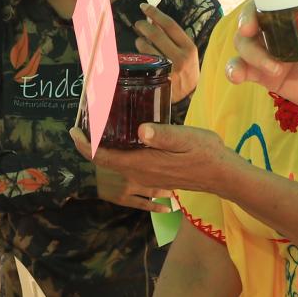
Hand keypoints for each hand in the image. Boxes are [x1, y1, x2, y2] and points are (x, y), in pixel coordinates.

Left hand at [73, 124, 230, 198]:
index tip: (74, 130)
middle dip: (91, 143)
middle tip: (85, 120)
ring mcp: (146, 176)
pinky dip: (117, 151)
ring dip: (103, 147)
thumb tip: (141, 129)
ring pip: (116, 162)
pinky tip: (122, 135)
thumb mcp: (187, 139)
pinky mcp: (153, 175)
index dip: (85, 145)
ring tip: (100, 124)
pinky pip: (127, 164)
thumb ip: (163, 135)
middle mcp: (140, 173)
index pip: (104, 157)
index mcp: (143, 163)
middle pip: (106, 160)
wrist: (222, 176)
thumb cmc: (207, 154)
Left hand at [133, 1, 201, 101]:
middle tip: (138, 24)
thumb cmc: (187, 72)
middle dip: (143, 25)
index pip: (170, 25)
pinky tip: (139, 54)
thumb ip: (175, 39)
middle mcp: (180, 58)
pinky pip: (142, 61)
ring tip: (140, 41)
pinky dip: (138, 54)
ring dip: (139, 41)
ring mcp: (168, 69)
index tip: (144, 7)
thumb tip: (154, 21)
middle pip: (156, 34)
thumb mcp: (188, 54)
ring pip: (146, 47)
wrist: (190, 97)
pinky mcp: (158, 79)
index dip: (155, 13)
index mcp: (189, 48)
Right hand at [227, 0, 297, 124]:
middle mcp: (288, 22)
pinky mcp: (267, 73)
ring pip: (246, 39)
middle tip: (250, 29)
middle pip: (258, 6)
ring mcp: (275, 47)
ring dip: (250, 51)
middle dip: (248, 14)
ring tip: (273, 69)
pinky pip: (243, 67)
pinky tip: (237, 76)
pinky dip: (235, 69)